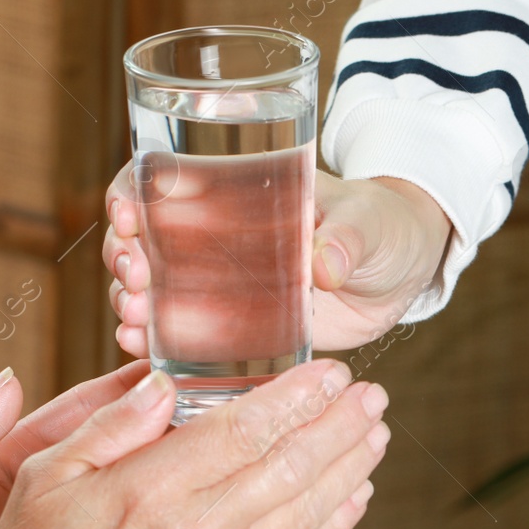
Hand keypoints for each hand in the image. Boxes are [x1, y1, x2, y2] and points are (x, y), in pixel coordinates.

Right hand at [0, 358, 389, 528]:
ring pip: (304, 510)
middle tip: (372, 392)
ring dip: (347, 466)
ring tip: (375, 431)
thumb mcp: (42, 478)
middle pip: (289, 466)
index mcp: (147, 493)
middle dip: (338, 424)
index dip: (295, 397)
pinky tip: (356, 493)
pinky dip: (334, 523)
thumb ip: (108, 426)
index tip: (329, 371)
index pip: (242, 430)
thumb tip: (165, 383)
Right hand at [104, 165, 451, 353]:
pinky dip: (155, 340)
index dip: (132, 193)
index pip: (162, 180)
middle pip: (144, 239)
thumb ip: (348, 237)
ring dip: (132, 301)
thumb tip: (326, 265)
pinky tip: (142, 347)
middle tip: (139, 277)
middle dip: (125, 257)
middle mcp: (216, 236)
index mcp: (238, 190)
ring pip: (153, 289)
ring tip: (136, 320)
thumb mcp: (367, 222)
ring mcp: (222, 284)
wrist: (403, 272)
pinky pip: (184, 334)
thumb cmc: (382, 226)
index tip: (129, 214)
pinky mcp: (237, 327)